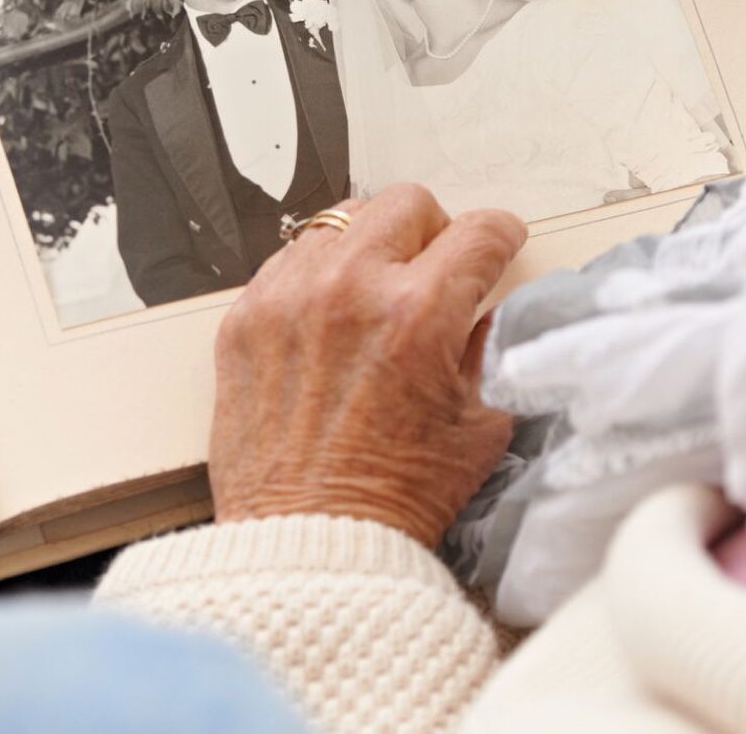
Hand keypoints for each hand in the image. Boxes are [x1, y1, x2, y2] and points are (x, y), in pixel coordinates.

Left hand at [208, 185, 525, 548]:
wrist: (310, 542)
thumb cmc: (395, 496)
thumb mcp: (481, 424)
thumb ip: (491, 348)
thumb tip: (489, 304)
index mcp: (417, 314)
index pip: (478, 232)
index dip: (501, 237)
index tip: (499, 246)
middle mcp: (348, 290)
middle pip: (406, 203)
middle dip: (435, 230)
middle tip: (437, 269)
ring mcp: (287, 299)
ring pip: (342, 221)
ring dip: (372, 247)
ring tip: (379, 294)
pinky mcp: (244, 318)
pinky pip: (288, 260)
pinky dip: (318, 277)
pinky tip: (332, 317)